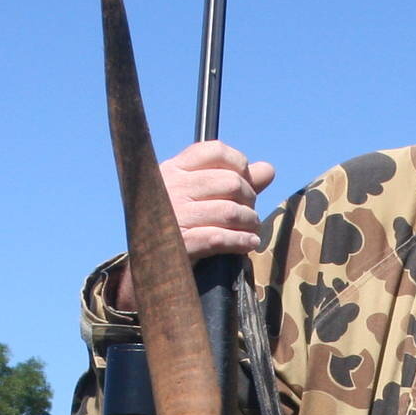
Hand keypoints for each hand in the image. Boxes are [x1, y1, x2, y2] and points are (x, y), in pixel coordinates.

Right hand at [111, 142, 276, 310]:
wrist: (147, 264)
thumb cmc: (179, 223)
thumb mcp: (199, 195)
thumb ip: (234, 180)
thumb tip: (268, 169)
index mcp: (173, 168)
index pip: (216, 151)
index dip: (240, 164)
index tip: (246, 181)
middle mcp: (171, 187)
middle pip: (231, 182)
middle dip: (250, 199)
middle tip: (250, 214)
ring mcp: (174, 215)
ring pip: (230, 211)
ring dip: (250, 223)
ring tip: (251, 230)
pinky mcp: (179, 243)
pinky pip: (221, 238)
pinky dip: (242, 241)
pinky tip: (249, 243)